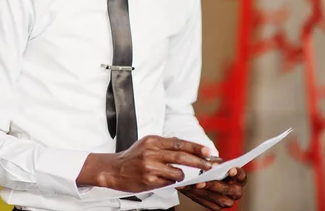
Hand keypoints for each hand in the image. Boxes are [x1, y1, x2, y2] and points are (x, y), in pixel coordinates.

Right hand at [78, 136, 216, 192]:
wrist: (114, 169)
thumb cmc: (133, 156)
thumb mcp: (147, 144)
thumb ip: (165, 144)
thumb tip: (188, 147)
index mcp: (153, 141)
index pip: (179, 143)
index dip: (195, 147)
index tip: (208, 151)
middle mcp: (151, 152)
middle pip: (181, 157)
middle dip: (199, 162)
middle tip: (210, 166)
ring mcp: (150, 167)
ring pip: (177, 172)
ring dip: (183, 176)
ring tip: (179, 175)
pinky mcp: (149, 180)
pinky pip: (168, 182)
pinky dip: (171, 182)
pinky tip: (165, 180)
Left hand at [178, 167, 246, 209]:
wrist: (205, 177)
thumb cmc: (212, 166)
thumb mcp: (214, 161)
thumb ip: (215, 162)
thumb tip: (213, 165)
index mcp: (239, 179)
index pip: (242, 176)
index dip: (238, 173)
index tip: (231, 169)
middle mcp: (236, 191)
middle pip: (229, 190)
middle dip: (214, 185)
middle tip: (201, 181)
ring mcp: (227, 201)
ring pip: (218, 200)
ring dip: (204, 192)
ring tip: (193, 185)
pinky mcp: (216, 206)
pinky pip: (207, 203)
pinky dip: (197, 196)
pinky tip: (189, 189)